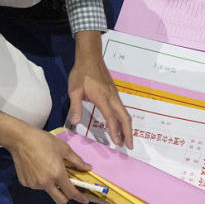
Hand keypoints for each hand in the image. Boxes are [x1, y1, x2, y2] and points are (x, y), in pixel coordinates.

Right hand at [0, 105, 90, 203]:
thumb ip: (77, 161)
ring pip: (48, 191)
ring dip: (52, 185)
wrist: (20, 139)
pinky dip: (41, 181)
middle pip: (60, 201)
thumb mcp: (63, 148)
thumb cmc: (42, 141)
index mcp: (57, 174)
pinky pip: (37, 186)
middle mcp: (45, 182)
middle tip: (68, 188)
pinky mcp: (25, 183)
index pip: (71, 192)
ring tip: (48, 169)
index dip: (80, 198)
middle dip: (66, 198)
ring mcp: (34, 184)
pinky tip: (38, 169)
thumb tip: (87, 167)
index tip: (84, 200)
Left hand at [67, 30, 132, 148]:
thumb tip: (75, 122)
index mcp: (102, 97)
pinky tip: (120, 125)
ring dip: (127, 127)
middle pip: (125, 117)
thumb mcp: (74, 90)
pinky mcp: (114, 93)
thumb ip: (75, 107)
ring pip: (125, 113)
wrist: (90, 57)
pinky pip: (121, 109)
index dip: (115, 131)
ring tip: (126, 139)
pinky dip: (123, 120)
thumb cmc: (81, 73)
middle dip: (128, 132)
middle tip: (130, 146)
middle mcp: (112, 97)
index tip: (117, 143)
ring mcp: (114, 95)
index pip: (111, 117)